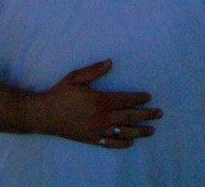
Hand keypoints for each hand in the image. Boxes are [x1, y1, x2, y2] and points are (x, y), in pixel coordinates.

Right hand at [36, 59, 161, 147]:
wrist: (45, 115)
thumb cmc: (60, 93)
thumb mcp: (76, 77)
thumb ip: (94, 71)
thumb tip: (110, 62)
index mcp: (100, 100)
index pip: (125, 99)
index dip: (139, 98)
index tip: (149, 97)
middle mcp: (102, 117)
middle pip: (129, 116)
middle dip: (146, 115)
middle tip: (159, 114)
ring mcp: (97, 130)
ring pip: (124, 132)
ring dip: (139, 131)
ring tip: (152, 130)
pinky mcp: (92, 139)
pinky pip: (111, 143)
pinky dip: (122, 143)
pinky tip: (131, 142)